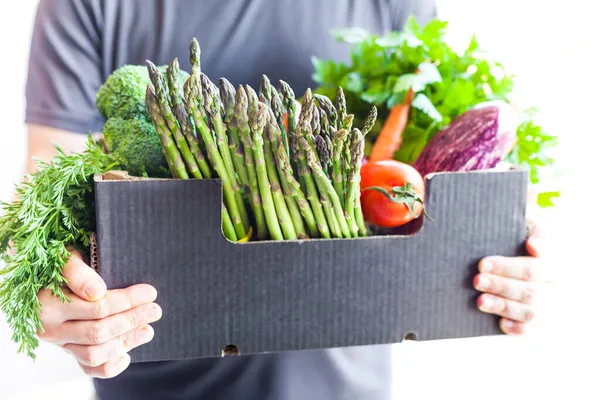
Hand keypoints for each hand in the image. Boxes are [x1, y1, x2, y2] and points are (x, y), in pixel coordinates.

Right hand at [36, 250, 160, 377]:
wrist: (56, 280)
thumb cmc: (69, 267)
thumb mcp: (69, 258)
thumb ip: (77, 272)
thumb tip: (97, 292)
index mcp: (49, 305)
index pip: (96, 308)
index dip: (127, 301)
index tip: (150, 293)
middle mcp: (51, 329)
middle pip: (98, 332)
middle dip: (132, 320)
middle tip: (155, 310)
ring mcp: (61, 345)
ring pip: (94, 354)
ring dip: (126, 342)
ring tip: (147, 330)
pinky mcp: (71, 355)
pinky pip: (90, 369)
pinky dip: (110, 366)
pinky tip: (126, 354)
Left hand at [473, 214, 553, 334]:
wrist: (523, 256)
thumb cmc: (521, 237)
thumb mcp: (529, 225)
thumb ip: (534, 228)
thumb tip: (534, 245)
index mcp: (556, 265)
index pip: (533, 268)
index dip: (507, 267)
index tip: (482, 264)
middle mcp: (557, 289)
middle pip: (530, 292)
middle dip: (501, 287)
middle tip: (477, 280)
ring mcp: (550, 309)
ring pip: (531, 313)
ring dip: (503, 307)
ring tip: (480, 301)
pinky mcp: (540, 325)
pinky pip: (531, 332)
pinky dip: (516, 329)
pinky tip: (500, 322)